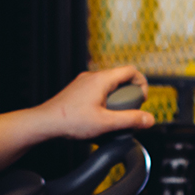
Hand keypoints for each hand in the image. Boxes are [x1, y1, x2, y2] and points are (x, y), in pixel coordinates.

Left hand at [39, 65, 154, 139]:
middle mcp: (92, 77)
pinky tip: (99, 119)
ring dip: (116, 99)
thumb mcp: (106, 123)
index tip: (141, 100)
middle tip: (128, 112)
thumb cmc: (71, 122)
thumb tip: (150, 119)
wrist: (44, 123)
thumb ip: (130, 120)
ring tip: (113, 118)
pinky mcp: (76, 91)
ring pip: (108, 86)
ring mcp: (83, 83)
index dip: (142, 83)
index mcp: (102, 79)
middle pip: (120, 79)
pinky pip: (97, 91)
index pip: (131, 70)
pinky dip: (104, 102)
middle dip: (129, 95)